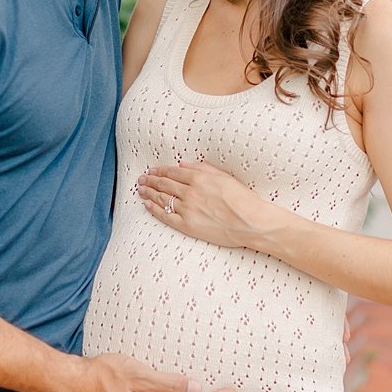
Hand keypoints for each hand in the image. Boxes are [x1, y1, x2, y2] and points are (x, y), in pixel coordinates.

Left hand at [137, 162, 276, 249]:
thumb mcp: (224, 176)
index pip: (172, 173)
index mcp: (199, 179)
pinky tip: (147, 205)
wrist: (250, 222)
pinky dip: (155, 210)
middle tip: (141, 179)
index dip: (160, 171)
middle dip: (150, 181)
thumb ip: (202, 168)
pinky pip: (166, 216)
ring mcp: (187, 210)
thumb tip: (183, 165)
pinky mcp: (187, 226)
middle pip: (164, 185)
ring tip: (141, 190)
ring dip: (149, 193)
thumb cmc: (242, 199)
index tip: (152, 170)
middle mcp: (190, 193)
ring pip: (162, 199)